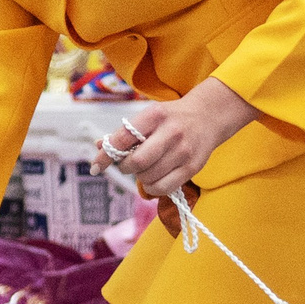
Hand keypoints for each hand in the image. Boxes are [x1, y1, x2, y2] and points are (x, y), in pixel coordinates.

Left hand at [101, 78, 258, 199]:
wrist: (209, 117)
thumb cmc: (172, 118)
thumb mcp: (148, 116)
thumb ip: (124, 133)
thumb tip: (98, 146)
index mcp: (155, 115)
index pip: (123, 138)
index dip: (105, 155)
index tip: (96, 167)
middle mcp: (171, 132)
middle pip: (136, 162)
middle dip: (125, 167)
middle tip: (128, 164)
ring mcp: (183, 151)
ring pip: (149, 177)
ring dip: (140, 178)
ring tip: (145, 169)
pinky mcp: (192, 167)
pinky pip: (164, 188)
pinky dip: (152, 188)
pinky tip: (153, 180)